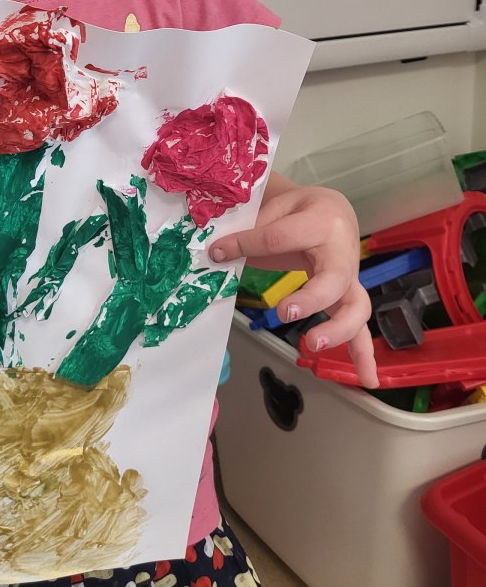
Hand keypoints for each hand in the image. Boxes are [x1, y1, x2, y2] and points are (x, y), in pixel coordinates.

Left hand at [209, 176, 377, 387]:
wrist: (332, 210)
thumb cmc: (298, 209)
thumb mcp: (276, 206)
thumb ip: (251, 229)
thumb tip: (217, 252)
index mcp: (319, 220)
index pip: (280, 237)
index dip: (246, 244)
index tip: (218, 253)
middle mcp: (342, 251)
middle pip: (333, 279)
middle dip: (311, 299)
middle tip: (285, 312)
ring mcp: (350, 277)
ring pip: (355, 306)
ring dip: (338, 331)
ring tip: (312, 346)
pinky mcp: (350, 296)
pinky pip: (360, 327)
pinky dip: (364, 355)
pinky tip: (367, 380)